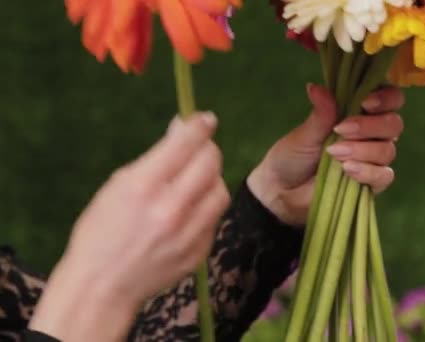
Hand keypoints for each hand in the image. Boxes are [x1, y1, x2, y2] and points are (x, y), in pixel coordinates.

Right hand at [29, 113, 229, 341]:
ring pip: (220, 189)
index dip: (200, 125)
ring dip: (210, 180)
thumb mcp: (118, 185)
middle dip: (207, 150)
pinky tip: (188, 212)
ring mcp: (190, 232)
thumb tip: (183, 130)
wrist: (104, 285)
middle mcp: (172, 208)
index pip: (186, 143)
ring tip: (193, 183)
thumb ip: (155, 158)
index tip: (206, 119)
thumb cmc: (102, 230)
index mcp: (144, 186)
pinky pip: (214, 217)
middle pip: (211, 162)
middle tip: (199, 150)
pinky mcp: (201, 250)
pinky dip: (205, 207)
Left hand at [248, 84, 403, 225]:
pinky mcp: (372, 183)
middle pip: (394, 124)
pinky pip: (384, 176)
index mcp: (359, 113)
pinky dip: (367, 171)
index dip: (385, 98)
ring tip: (334, 154)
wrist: (282, 191)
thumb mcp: (305, 134)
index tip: (365, 102)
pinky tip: (347, 171)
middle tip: (340, 130)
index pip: (390, 99)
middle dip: (369, 125)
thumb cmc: (293, 157)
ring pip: (388, 150)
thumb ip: (320, 113)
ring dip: (362, 150)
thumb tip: (316, 87)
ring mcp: (373, 160)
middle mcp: (372, 134)